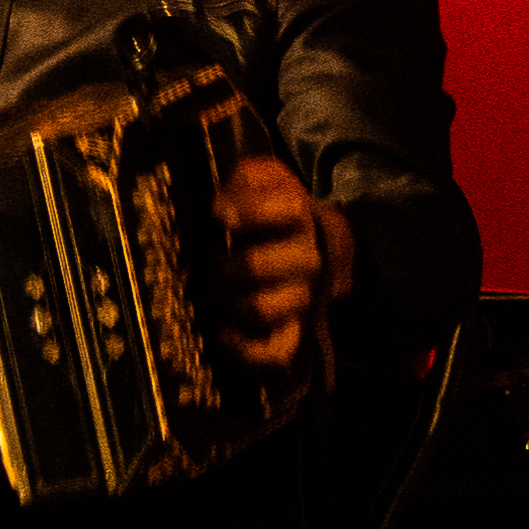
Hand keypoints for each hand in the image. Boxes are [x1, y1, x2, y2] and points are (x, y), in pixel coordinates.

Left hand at [215, 155, 353, 371]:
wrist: (320, 245)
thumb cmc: (274, 211)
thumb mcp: (265, 181)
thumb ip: (246, 176)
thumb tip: (221, 193)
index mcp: (298, 217)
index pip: (286, 211)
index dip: (248, 213)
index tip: (220, 215)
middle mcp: (306, 259)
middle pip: (259, 266)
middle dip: (224, 267)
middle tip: (208, 265)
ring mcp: (301, 298)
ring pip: (263, 309)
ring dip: (228, 301)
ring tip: (213, 292)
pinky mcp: (294, 331)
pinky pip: (276, 352)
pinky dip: (246, 349)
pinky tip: (222, 331)